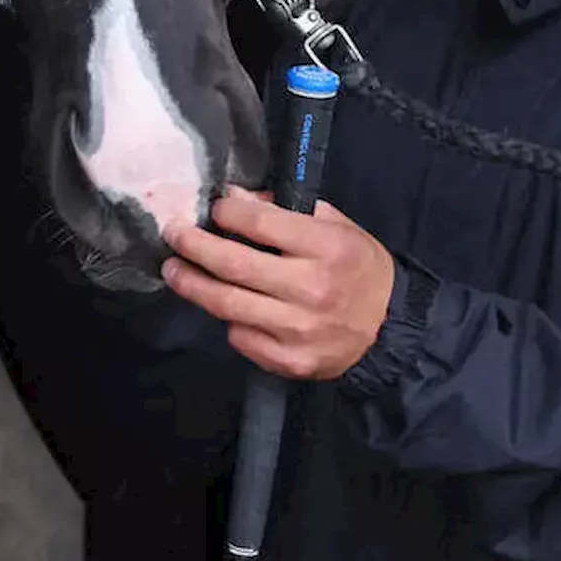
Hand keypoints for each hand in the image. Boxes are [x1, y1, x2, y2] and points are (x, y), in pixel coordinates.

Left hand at [161, 187, 395, 379]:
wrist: (388, 327)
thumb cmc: (357, 266)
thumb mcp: (336, 225)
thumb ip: (287, 212)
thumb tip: (236, 198)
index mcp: (327, 248)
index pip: (262, 224)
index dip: (228, 214)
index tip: (213, 208)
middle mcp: (311, 289)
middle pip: (234, 266)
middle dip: (194, 246)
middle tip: (172, 234)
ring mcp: (298, 330)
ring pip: (228, 305)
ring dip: (192, 285)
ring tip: (173, 270)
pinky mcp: (290, 361)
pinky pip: (242, 339)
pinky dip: (226, 320)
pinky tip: (220, 304)